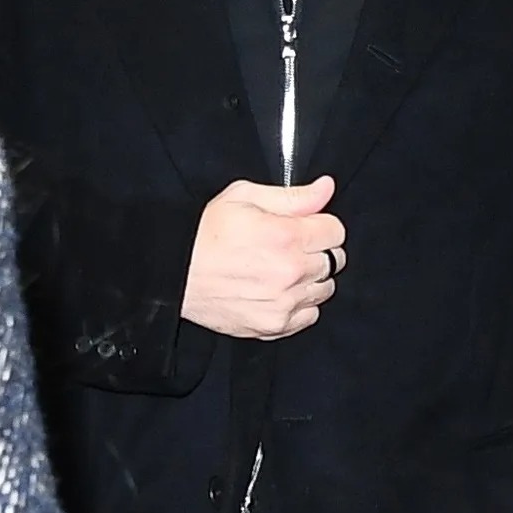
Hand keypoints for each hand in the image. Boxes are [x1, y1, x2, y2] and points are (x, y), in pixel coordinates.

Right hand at [182, 175, 345, 340]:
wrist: (175, 274)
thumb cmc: (205, 234)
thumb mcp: (244, 196)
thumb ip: (293, 195)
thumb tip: (326, 187)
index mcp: (286, 236)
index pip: (336, 231)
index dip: (321, 225)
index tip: (306, 227)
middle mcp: (290, 271)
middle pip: (334, 260)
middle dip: (318, 250)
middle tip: (291, 247)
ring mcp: (284, 302)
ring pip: (325, 289)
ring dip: (311, 278)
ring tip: (282, 270)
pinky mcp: (275, 325)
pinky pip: (310, 316)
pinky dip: (300, 304)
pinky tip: (279, 291)